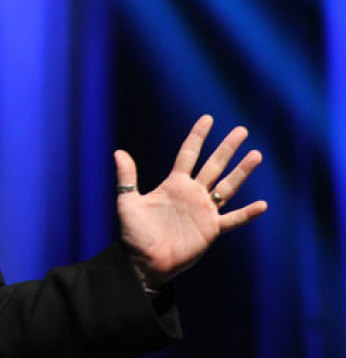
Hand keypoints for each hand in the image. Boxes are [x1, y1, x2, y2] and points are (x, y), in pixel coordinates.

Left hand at [114, 115, 267, 288]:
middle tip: (242, 130)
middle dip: (227, 148)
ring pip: (227, 187)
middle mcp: (192, 194)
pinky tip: (261, 205)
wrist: (144, 261)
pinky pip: (232, 219)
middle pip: (213, 165)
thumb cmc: (135, 234)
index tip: (208, 119)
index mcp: (174, 184)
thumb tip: (118, 152)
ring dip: (241, 172)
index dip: (197, 137)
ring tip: (256, 155)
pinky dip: (247, 213)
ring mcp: (204, 211)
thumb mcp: (128, 203)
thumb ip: (127, 178)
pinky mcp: (211, 230)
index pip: (188, 154)